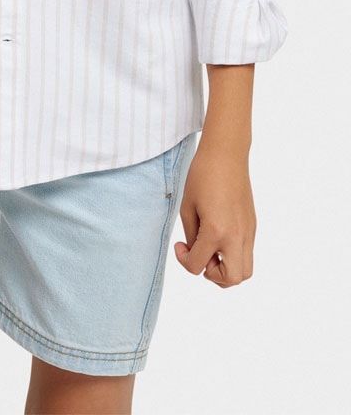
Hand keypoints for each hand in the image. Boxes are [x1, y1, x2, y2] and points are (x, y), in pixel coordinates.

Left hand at [173, 144, 256, 287]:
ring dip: (226, 269)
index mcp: (216, 231)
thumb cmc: (202, 175)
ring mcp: (248, 233)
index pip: (198, 266)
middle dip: (213, 275)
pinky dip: (233, 256)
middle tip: (201, 255)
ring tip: (211, 250)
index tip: (180, 245)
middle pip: (231, 279)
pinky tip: (220, 238)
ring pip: (244, 271)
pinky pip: (247, 254)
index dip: (184, 260)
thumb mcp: (188, 206)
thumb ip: (192, 236)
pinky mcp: (253, 226)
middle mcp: (237, 236)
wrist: (226, 154)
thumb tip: (198, 253)